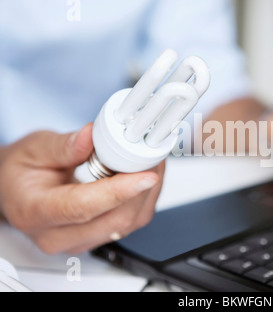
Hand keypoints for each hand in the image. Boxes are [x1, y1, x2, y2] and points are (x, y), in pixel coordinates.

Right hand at [0, 123, 163, 253]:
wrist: (17, 190)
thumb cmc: (22, 172)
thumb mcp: (34, 148)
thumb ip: (63, 146)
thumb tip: (91, 136)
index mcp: (35, 212)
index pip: (82, 207)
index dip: (119, 192)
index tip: (145, 176)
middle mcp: (56, 235)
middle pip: (113, 219)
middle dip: (140, 188)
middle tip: (151, 158)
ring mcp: (78, 241)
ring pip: (127, 224)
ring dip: (146, 193)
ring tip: (149, 163)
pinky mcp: (96, 238)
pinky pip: (130, 224)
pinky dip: (143, 200)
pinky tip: (143, 178)